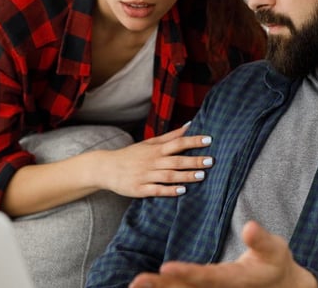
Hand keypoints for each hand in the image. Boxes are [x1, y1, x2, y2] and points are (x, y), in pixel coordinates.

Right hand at [98, 123, 213, 197]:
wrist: (106, 168)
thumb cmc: (131, 155)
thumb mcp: (149, 143)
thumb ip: (170, 136)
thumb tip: (190, 125)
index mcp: (155, 149)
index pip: (177, 143)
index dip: (193, 141)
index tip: (209, 140)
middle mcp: (152, 161)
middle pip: (176, 160)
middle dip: (194, 160)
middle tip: (211, 161)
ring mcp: (145, 176)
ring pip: (168, 176)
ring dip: (185, 176)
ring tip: (202, 176)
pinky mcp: (140, 189)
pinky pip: (156, 190)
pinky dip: (169, 190)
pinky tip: (182, 191)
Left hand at [129, 221, 316, 287]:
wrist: (281, 287)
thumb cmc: (275, 263)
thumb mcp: (275, 249)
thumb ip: (261, 240)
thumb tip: (249, 226)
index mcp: (235, 280)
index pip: (207, 277)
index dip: (187, 273)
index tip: (166, 268)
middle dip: (162, 286)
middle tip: (138, 282)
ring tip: (136, 284)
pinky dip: (167, 287)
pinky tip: (149, 285)